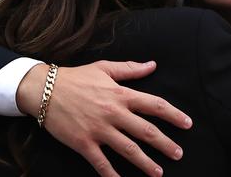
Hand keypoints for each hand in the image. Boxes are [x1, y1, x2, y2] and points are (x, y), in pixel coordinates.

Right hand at [17, 60, 191, 176]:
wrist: (43, 90)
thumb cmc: (75, 77)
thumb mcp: (104, 68)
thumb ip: (130, 69)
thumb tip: (152, 65)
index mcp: (121, 94)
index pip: (154, 105)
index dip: (174, 115)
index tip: (188, 124)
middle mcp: (113, 113)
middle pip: (146, 131)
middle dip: (165, 144)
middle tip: (179, 154)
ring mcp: (99, 129)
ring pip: (128, 149)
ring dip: (145, 162)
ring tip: (159, 172)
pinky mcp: (83, 143)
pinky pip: (101, 162)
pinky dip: (111, 175)